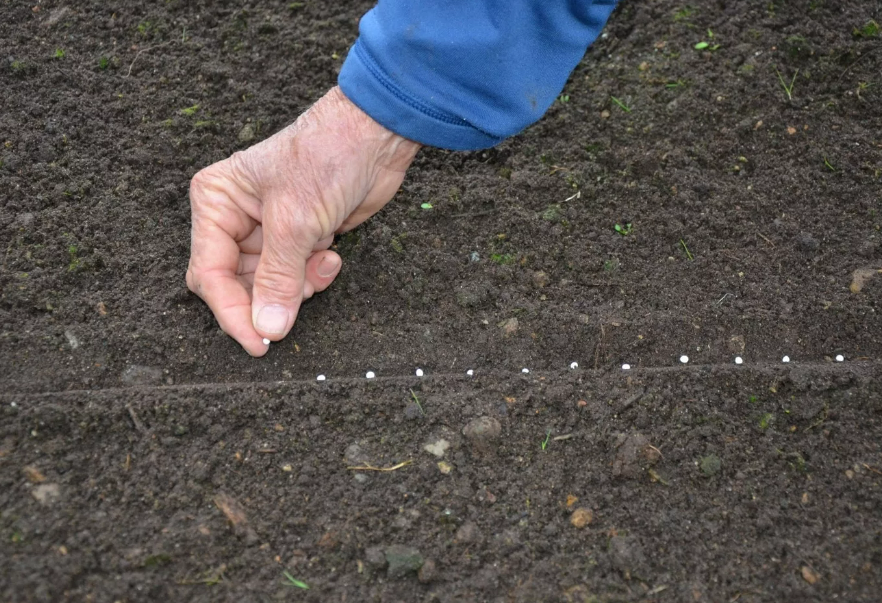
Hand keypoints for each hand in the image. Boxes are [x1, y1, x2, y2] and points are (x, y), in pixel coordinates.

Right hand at [186, 87, 420, 355]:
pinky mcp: (297, 239)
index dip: (232, 312)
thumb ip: (278, 279)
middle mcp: (234, 218)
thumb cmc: (327, 157)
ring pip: (268, 286)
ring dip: (297, 286)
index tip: (257, 343)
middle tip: (295, 305)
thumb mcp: (296, 222)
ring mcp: (267, 230)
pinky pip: (295, 278)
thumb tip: (266, 329)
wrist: (376, 138)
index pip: (209, 273)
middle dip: (269, 297)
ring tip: (321, 262)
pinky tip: (330, 254)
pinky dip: (313, 277)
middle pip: (235, 285)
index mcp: (216, 202)